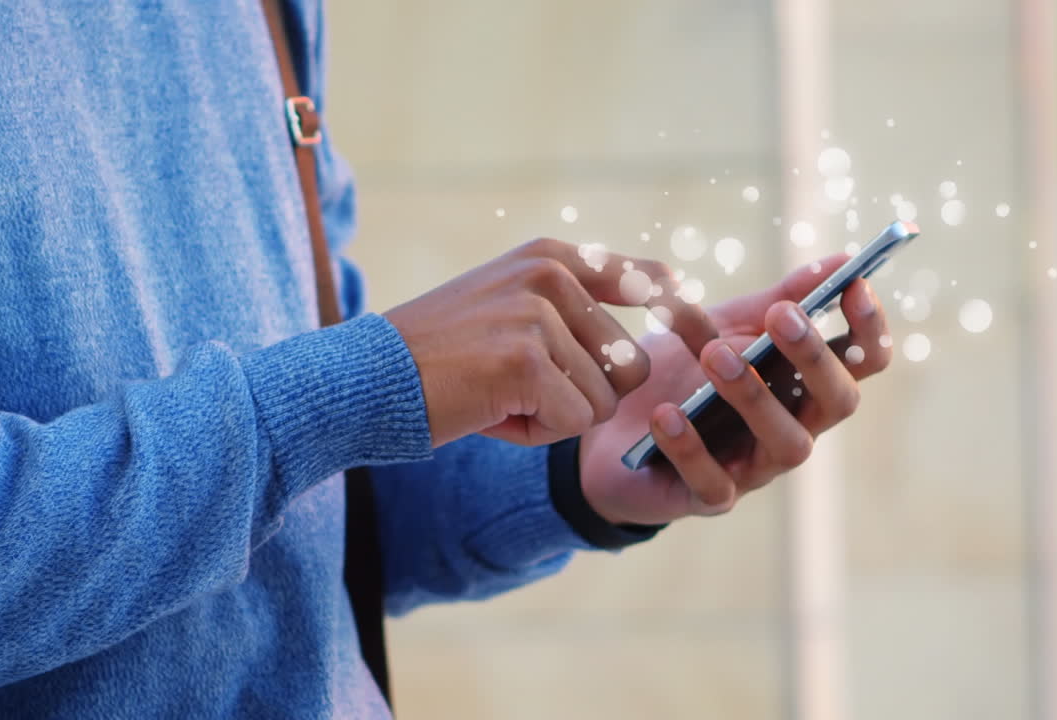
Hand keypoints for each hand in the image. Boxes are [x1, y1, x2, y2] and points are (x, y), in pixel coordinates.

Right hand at [385, 237, 717, 447]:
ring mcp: (538, 314)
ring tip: (500, 396)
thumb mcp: (510, 307)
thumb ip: (574, 308)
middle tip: (517, 388)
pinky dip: (535, 433)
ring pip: (603, 400)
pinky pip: (573, 422)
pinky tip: (490, 413)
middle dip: (581, 396)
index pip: (646, 280)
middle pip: (628, 366)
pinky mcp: (526, 359)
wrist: (367, 379)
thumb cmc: (441, 357)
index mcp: (551, 257)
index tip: (689, 313)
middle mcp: (550, 275)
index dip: (676, 310)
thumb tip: (669, 300)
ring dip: (557, 416)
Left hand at [578, 255, 891, 525]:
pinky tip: (667, 414)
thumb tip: (840, 260)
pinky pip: (713, 483)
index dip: (869, 329)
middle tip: (781, 316)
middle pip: (836, 402)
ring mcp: (755, 468)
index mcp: (804, 386)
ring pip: (787, 445)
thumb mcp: (723, 326)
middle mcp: (793, 429)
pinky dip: (690, 447)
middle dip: (814, 356)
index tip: (855, 285)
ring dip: (754, 396)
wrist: (609, 430)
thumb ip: (777, 299)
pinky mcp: (708, 498)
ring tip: (714, 354)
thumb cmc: (679, 373)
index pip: (861, 363)